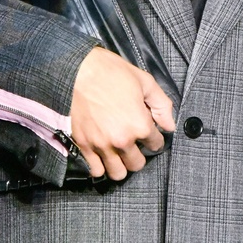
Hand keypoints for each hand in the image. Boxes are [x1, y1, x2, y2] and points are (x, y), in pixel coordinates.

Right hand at [70, 46, 175, 180]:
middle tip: (131, 141)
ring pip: (118, 173)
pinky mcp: (83, 145)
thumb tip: (169, 125)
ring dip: (120, 164)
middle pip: (138, 164)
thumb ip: (161, 105)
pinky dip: (100, 165)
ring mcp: (101, 145)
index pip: (156, 144)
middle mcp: (122, 140)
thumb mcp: (143, 80)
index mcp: (140, 125)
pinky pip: (95, 170)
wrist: (73, 70)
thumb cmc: (109, 71)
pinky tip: (101, 154)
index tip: (145, 128)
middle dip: (138, 153)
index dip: (153, 136)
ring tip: (117, 151)